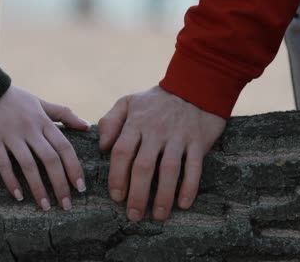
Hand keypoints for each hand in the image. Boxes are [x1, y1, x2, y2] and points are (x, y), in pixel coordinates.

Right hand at [0, 86, 89, 210]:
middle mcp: (30, 129)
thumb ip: (63, 114)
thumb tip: (86, 126)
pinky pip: (3, 164)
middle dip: (60, 184)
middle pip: (50, 160)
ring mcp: (11, 135)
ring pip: (28, 165)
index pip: (64, 147)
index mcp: (43, 121)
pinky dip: (11, 181)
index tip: (80, 187)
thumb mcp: (40, 102)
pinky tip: (19, 196)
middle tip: (66, 205)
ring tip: (45, 206)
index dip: (74, 168)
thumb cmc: (13, 98)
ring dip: (38, 188)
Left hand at [99, 86, 225, 221]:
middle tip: (134, 215)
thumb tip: (102, 147)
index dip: (117, 176)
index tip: (116, 197)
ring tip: (159, 215)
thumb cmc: (157, 99)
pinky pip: (194, 167)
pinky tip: (183, 204)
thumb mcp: (129, 102)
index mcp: (137, 122)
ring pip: (169, 170)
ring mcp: (179, 136)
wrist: (196, 85)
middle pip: (143, 166)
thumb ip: (110, 121)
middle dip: (137, 194)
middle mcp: (157, 131)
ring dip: (163, 196)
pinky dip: (189, 186)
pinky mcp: (198, 141)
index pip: (122, 152)